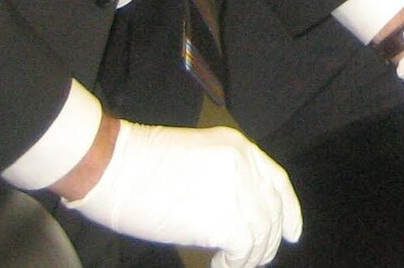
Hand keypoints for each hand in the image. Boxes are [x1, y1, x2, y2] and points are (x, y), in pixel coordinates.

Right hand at [61, 119, 299, 267]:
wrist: (112, 167)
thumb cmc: (138, 166)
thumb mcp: (195, 158)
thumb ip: (223, 178)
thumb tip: (235, 216)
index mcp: (237, 147)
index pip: (277, 182)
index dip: (289, 211)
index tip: (292, 233)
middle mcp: (242, 164)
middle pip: (272, 211)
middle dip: (268, 242)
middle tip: (254, 260)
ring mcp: (234, 190)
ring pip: (261, 234)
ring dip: (249, 257)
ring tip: (230, 265)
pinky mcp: (222, 217)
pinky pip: (244, 250)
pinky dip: (235, 264)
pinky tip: (219, 267)